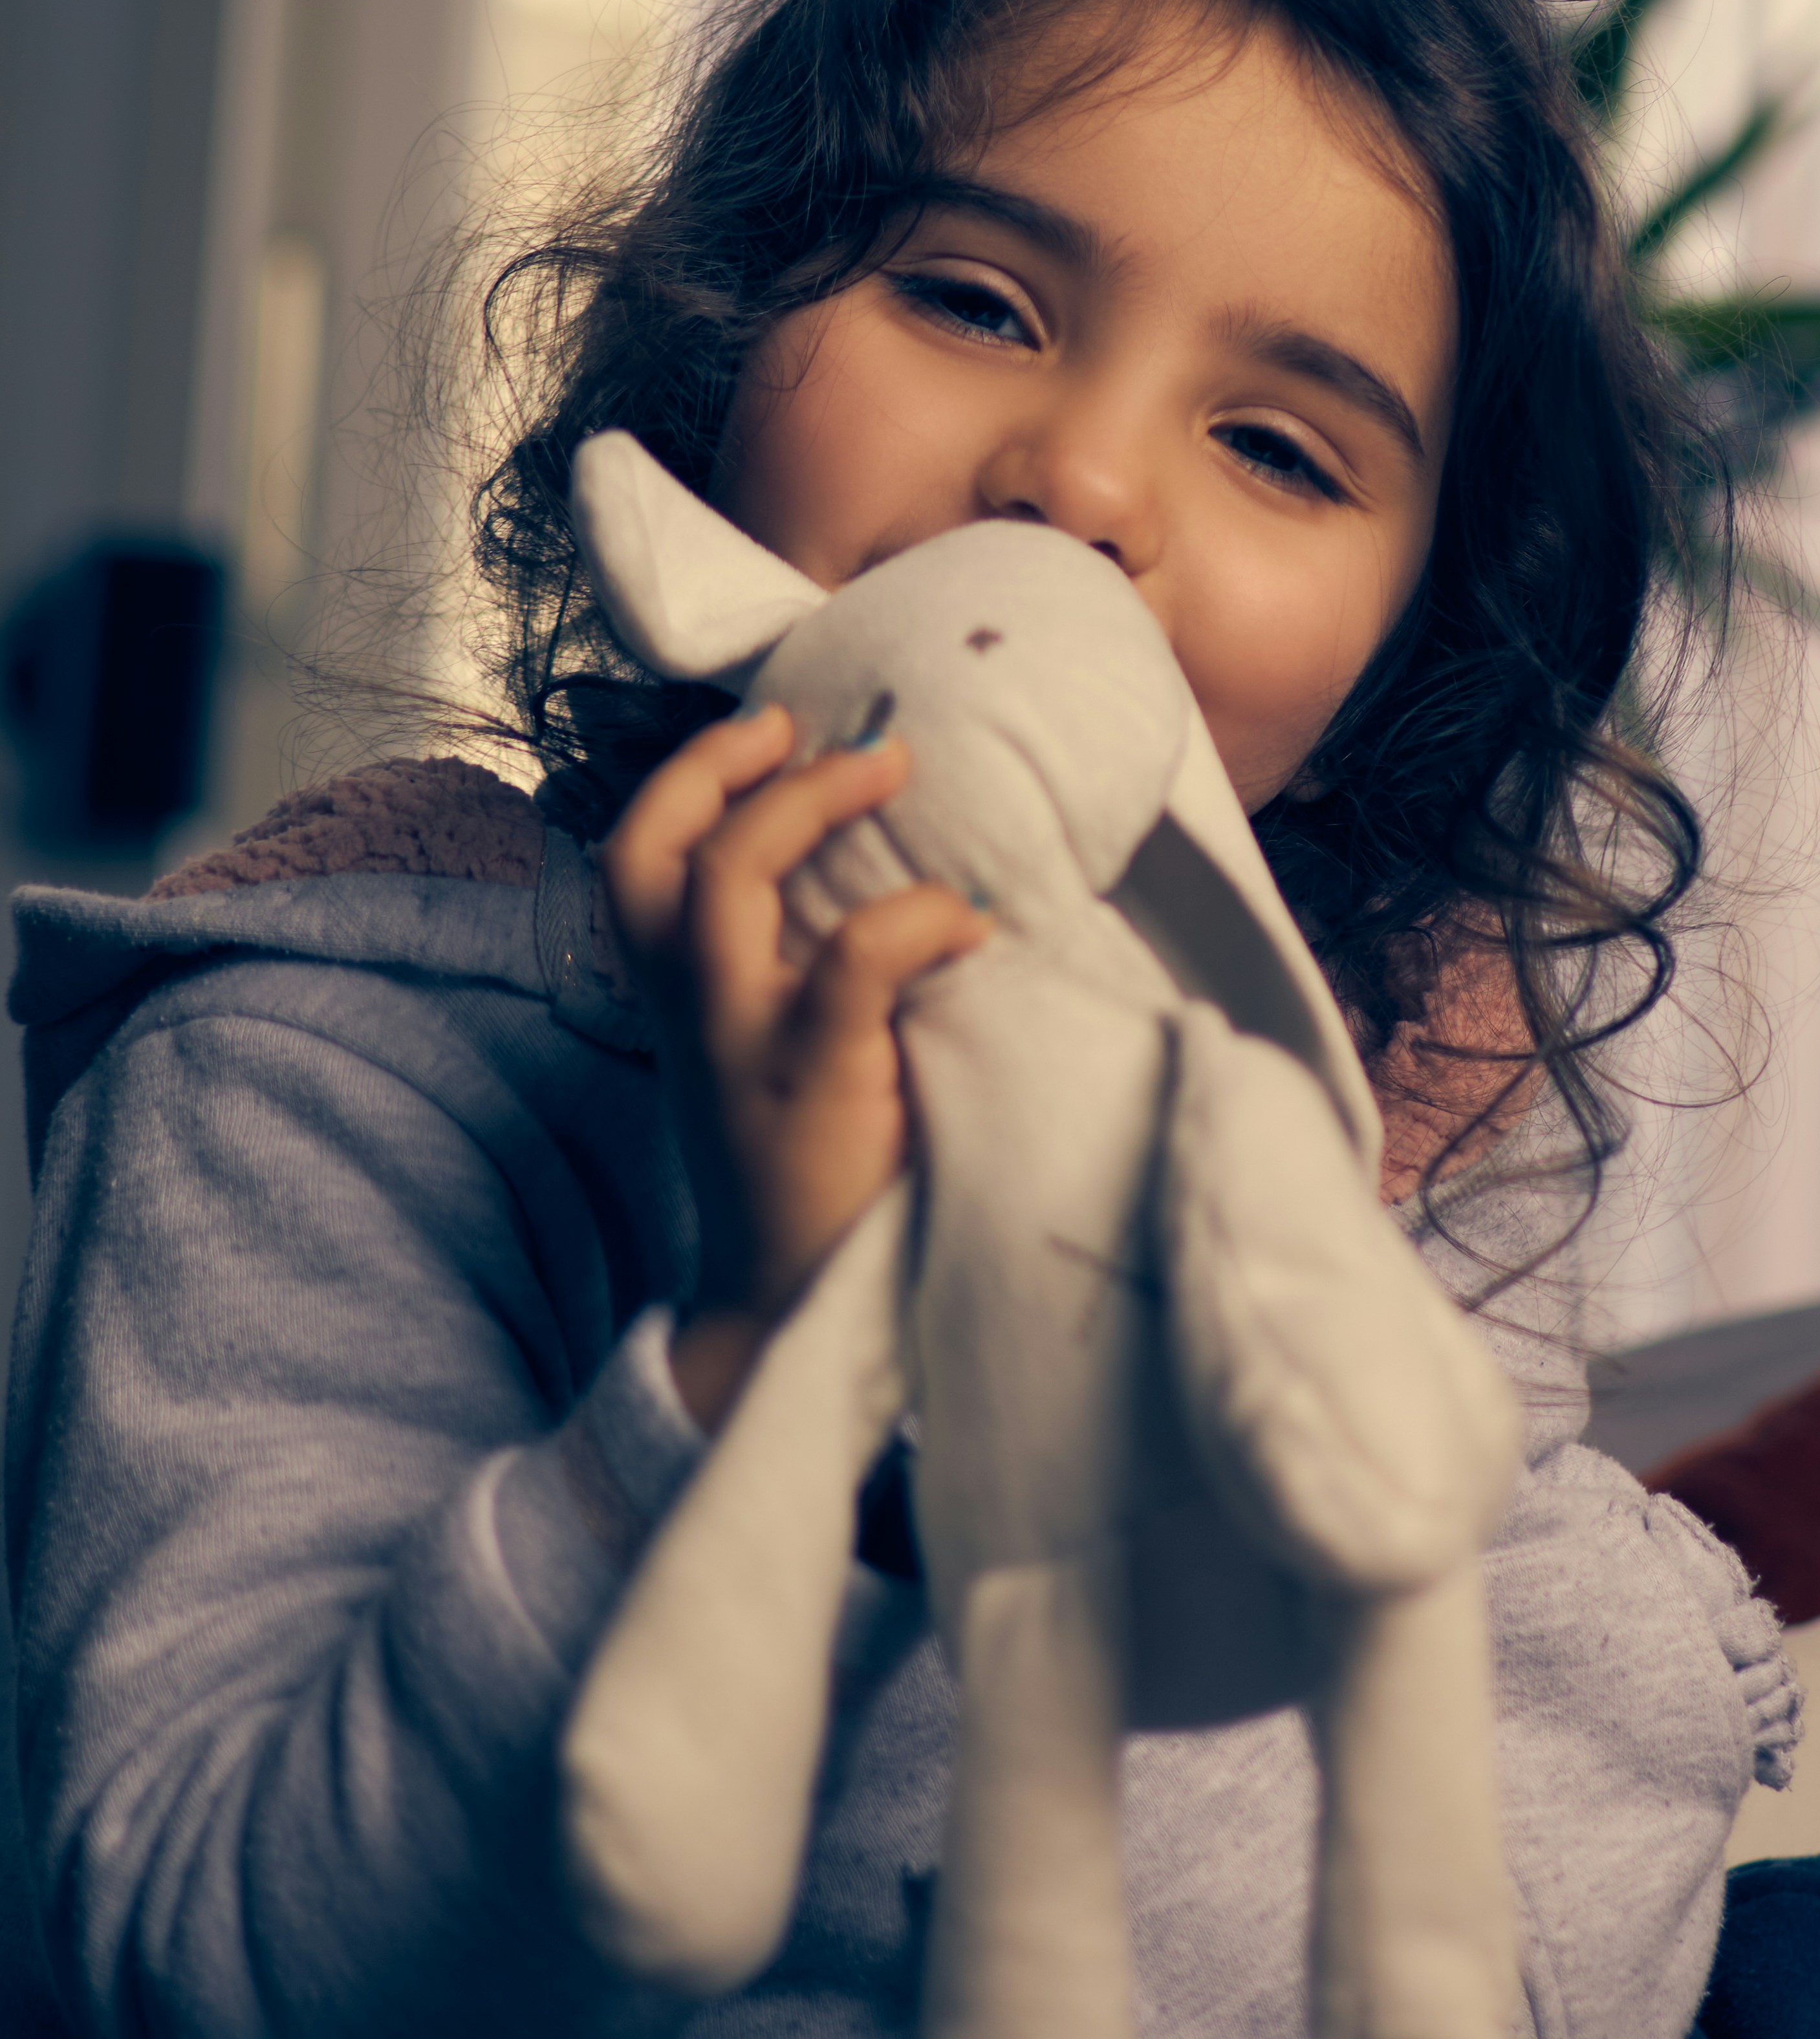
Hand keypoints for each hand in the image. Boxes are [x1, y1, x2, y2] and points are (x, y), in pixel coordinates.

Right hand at [600, 701, 988, 1428]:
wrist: (789, 1308)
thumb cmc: (806, 1165)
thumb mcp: (768, 1051)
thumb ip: (787, 968)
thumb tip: (881, 859)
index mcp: (676, 999)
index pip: (629, 859)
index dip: (683, 777)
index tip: (764, 730)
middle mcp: (692, 1011)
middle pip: (658, 850)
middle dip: (729, 765)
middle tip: (828, 733)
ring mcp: (743, 1045)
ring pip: (728, 881)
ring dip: (808, 806)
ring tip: (892, 770)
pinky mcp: (814, 1084)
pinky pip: (853, 961)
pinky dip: (916, 918)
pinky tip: (971, 922)